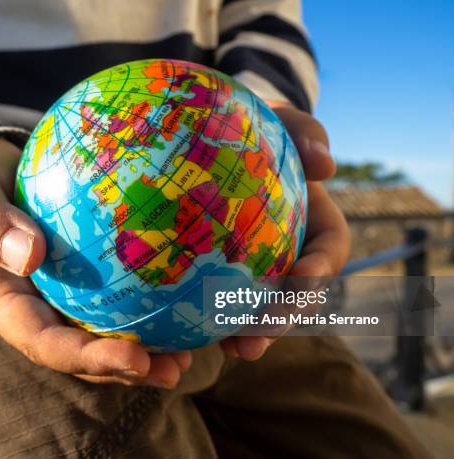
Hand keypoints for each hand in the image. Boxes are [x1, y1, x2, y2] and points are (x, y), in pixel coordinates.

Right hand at [0, 137, 190, 388]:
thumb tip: (29, 255)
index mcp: (3, 301)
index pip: (45, 342)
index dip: (87, 358)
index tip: (134, 359)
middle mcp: (35, 308)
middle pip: (83, 352)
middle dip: (128, 369)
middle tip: (176, 368)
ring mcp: (59, 296)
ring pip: (103, 332)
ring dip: (147, 349)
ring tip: (190, 352)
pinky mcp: (81, 278)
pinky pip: (115, 295)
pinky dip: (148, 303)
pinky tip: (185, 298)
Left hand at [219, 101, 350, 359]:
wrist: (220, 132)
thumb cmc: (260, 124)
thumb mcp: (282, 117)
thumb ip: (307, 131)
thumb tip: (326, 164)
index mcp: (314, 222)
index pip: (328, 251)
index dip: (320, 270)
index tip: (302, 278)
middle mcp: (290, 252)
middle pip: (295, 296)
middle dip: (281, 321)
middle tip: (257, 338)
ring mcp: (258, 267)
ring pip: (259, 308)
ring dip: (249, 333)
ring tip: (229, 350)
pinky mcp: (222, 272)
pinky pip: (217, 297)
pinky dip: (208, 317)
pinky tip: (185, 331)